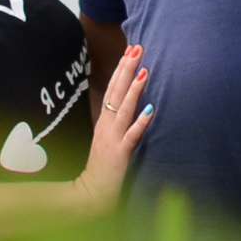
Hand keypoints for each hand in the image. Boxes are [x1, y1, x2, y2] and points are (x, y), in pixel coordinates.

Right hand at [74, 44, 152, 209]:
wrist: (91, 192)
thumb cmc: (102, 166)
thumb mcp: (107, 138)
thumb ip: (117, 121)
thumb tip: (131, 104)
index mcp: (105, 121)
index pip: (113, 88)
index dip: (122, 69)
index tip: (130, 49)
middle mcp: (107, 125)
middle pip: (117, 91)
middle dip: (127, 69)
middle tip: (137, 47)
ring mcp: (112, 138)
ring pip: (124, 109)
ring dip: (134, 89)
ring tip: (144, 70)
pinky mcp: (119, 154)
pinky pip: (131, 136)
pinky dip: (140, 123)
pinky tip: (150, 110)